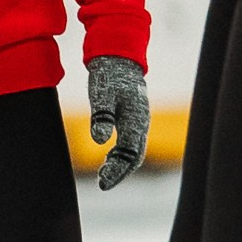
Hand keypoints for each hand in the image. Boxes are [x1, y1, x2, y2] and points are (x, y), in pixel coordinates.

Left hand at [86, 55, 149, 190]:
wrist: (119, 58)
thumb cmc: (109, 75)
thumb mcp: (101, 93)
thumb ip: (101, 116)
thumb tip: (99, 140)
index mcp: (136, 118)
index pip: (129, 152)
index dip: (117, 170)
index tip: (103, 183)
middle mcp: (141, 122)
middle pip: (135, 155)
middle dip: (120, 172)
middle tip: (103, 183)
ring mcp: (140, 121)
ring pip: (135, 150)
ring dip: (121, 165)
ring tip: (103, 176)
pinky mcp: (134, 119)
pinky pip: (132, 143)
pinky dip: (122, 155)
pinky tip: (109, 159)